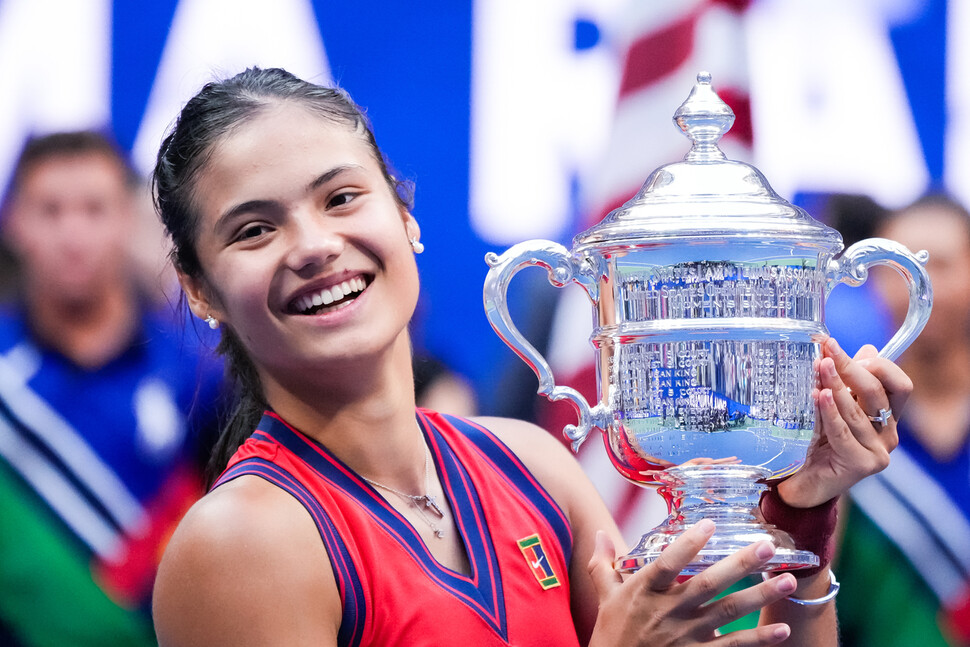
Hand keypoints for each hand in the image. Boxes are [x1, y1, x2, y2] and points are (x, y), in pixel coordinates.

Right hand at [587, 521, 796, 645]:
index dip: (687, 545)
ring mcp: (686, 636)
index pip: (666, 564)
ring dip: (760, 596)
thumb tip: (599, 533)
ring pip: (728, 612)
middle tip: (767, 546)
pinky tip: (781, 629)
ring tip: (788, 581)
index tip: (710, 523)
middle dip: (739, 565)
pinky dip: (758, 640)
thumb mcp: (604, 596)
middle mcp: (667, 612)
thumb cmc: (611, 632)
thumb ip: (603, 564)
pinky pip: (732, 646)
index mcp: (643, 592)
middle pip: (707, 585)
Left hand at [777, 338, 911, 507]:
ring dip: (835, 385)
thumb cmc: (820, 443)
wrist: (805, 483)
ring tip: (819, 367)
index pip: (898, 384)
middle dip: (851, 368)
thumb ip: (847, 383)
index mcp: (888, 417)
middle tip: (827, 352)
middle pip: (877, 392)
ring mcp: (878, 451)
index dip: (876, 363)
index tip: (840, 348)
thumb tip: (867, 348)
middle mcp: (889, 434)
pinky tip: (819, 395)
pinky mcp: (863, 465)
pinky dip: (830, 411)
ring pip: (857, 410)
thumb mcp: (833, 408)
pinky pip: (842, 431)